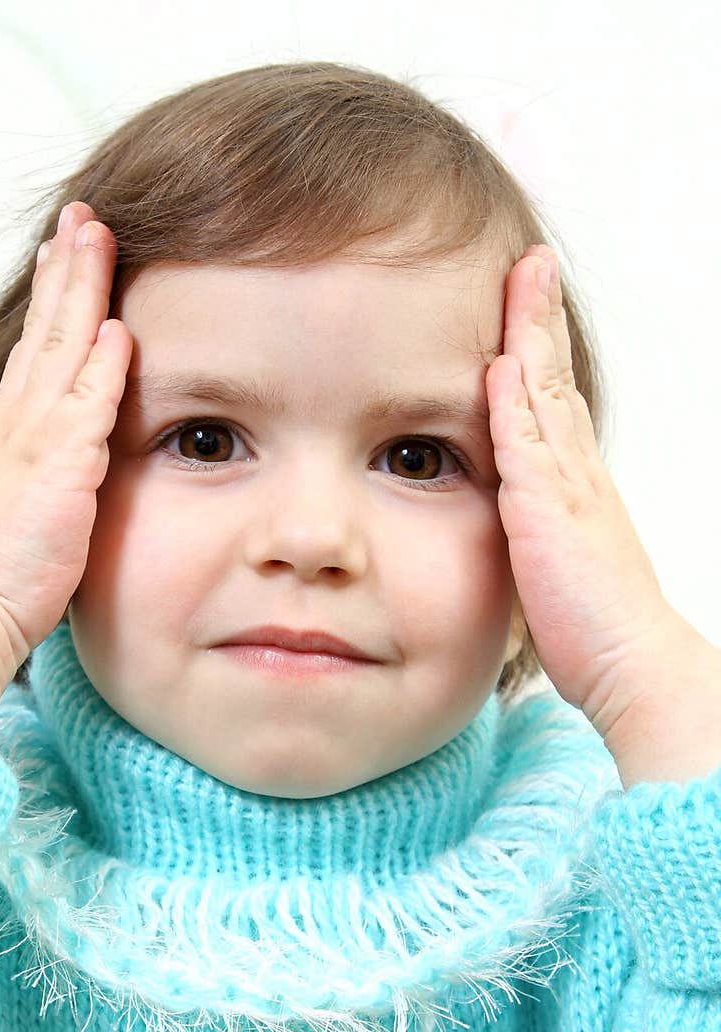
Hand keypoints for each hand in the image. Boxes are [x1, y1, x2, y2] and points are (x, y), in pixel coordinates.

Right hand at [0, 201, 132, 666]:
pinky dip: (99, 366)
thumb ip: (58, 451)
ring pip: (63, 346)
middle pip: (49, 326)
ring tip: (95, 234)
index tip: (70, 246)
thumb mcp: (32, 491)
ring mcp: (38, 436)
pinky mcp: (59, 467)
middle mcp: (23, 417)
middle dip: (68, 265)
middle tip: (84, 214)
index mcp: (18, 422)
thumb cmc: (6, 559)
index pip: (41, 342)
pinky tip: (116, 329)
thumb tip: (85, 424)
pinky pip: (83, 407)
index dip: (57, 292)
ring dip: (81, 289)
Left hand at [485, 244, 679, 740]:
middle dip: (541, 317)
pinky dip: (516, 404)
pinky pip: (529, 449)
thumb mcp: (558, 564)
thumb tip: (515, 506)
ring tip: (526, 277)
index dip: (540, 351)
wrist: (632, 663)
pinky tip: (504, 363)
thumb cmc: (594, 627)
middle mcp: (577, 475)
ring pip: (545, 395)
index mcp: (576, 486)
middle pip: (554, 379)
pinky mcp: (550, 518)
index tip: (529, 306)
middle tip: (533, 262)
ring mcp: (567, 491)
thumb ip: (537, 528)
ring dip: (532, 334)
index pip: (554, 402)